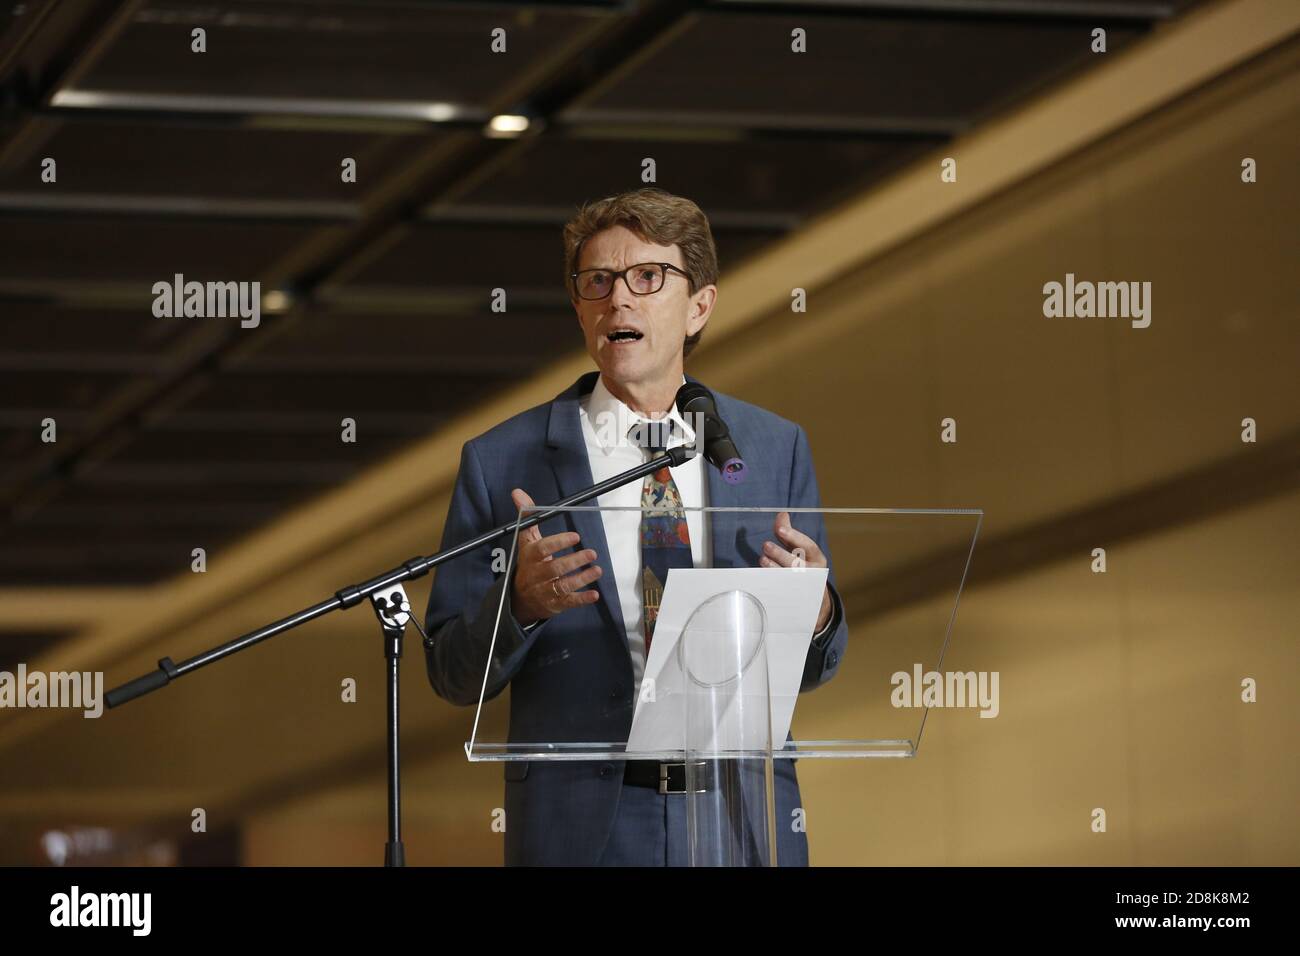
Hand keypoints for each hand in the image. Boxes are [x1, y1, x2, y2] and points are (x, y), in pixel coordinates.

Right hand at [509, 488, 601, 625]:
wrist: (519, 598)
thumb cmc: (528, 563)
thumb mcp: (526, 541)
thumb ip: (527, 517)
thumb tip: (517, 492)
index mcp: (530, 557)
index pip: (542, 549)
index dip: (558, 543)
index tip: (575, 536)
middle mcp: (536, 575)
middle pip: (554, 569)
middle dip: (574, 561)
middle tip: (591, 553)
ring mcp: (545, 591)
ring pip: (563, 586)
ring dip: (581, 579)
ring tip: (597, 570)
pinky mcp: (555, 604)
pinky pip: (568, 602)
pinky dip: (582, 599)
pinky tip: (594, 594)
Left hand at [760, 511, 832, 632]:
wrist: (813, 598)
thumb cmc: (803, 565)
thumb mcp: (799, 548)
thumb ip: (788, 533)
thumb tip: (782, 514)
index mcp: (817, 558)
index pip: (808, 545)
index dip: (794, 536)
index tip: (780, 530)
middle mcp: (813, 573)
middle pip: (797, 563)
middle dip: (780, 554)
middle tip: (766, 545)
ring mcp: (803, 587)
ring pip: (789, 578)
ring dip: (774, 568)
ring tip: (763, 559)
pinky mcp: (793, 598)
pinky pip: (781, 590)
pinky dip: (771, 583)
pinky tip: (762, 576)